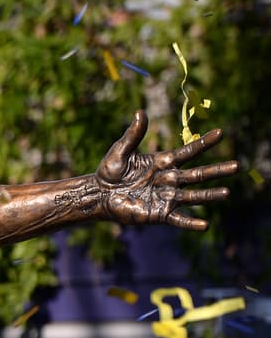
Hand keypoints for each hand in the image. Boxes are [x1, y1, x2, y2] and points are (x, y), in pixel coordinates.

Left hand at [96, 109, 238, 229]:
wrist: (100, 194)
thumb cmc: (110, 171)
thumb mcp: (121, 151)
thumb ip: (133, 135)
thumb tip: (140, 112)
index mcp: (164, 162)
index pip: (189, 152)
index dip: (204, 143)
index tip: (221, 133)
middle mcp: (170, 179)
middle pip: (198, 174)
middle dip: (217, 170)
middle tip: (237, 166)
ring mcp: (166, 197)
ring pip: (194, 196)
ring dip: (210, 195)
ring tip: (227, 193)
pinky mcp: (159, 214)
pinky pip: (179, 219)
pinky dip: (191, 223)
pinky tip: (205, 225)